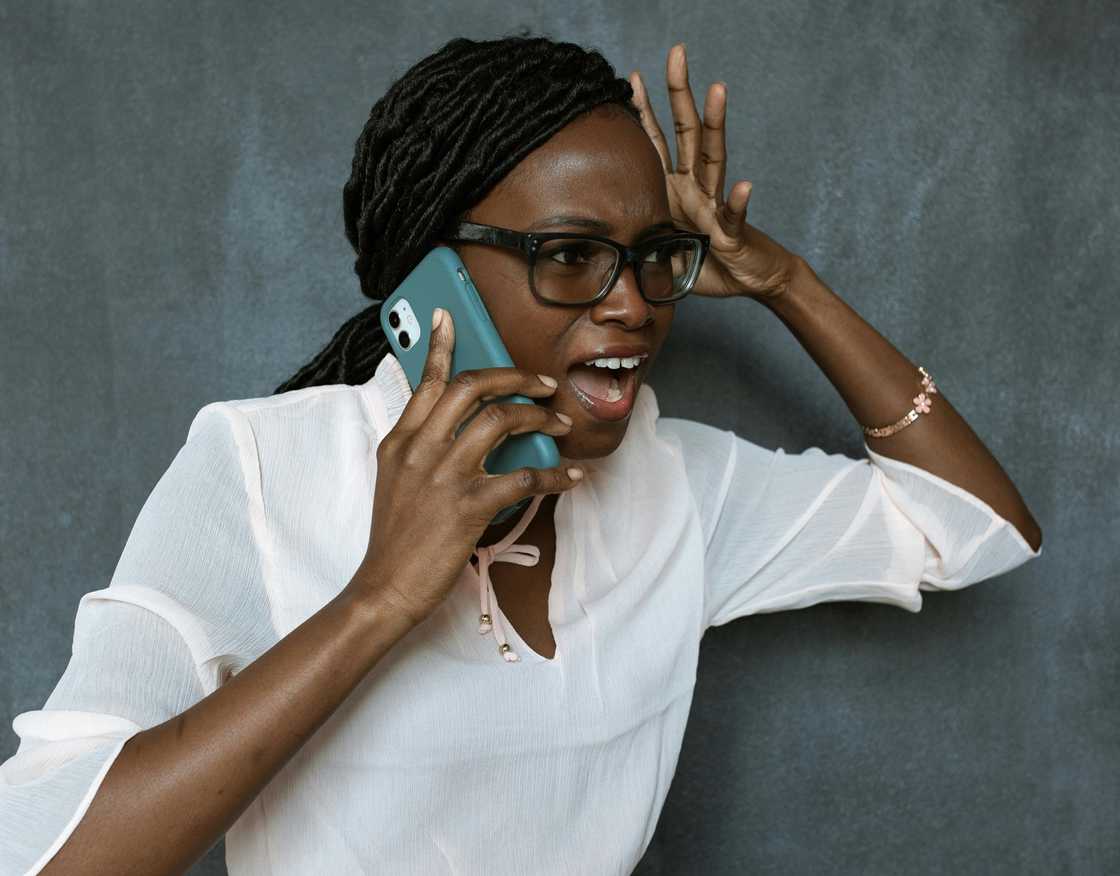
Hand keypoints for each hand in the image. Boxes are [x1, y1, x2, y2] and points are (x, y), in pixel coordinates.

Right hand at [349, 308, 583, 625]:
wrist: (385, 588)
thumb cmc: (396, 538)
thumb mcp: (396, 481)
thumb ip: (420, 448)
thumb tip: (459, 427)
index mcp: (400, 441)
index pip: (427, 382)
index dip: (441, 346)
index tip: (450, 316)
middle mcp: (420, 449)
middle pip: (470, 387)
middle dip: (514, 376)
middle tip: (543, 382)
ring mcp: (443, 476)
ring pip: (499, 420)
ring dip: (539, 416)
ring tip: (562, 421)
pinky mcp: (467, 506)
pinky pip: (523, 478)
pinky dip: (554, 474)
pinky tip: (571, 476)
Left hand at [629, 43, 801, 301]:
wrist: (751, 279)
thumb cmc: (709, 261)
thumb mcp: (661, 250)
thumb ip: (639, 239)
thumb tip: (607, 242)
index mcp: (677, 189)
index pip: (659, 143)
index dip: (645, 111)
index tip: (630, 77)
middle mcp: (697, 187)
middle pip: (688, 132)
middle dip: (680, 93)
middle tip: (676, 53)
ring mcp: (716, 206)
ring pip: (716, 158)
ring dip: (717, 125)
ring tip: (718, 90)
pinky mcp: (732, 232)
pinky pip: (734, 216)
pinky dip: (739, 203)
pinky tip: (745, 186)